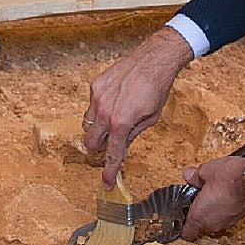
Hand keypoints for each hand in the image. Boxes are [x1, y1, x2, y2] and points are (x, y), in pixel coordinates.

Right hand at [82, 27, 193, 186]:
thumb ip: (132, 135)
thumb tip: (122, 149)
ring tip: (115, 119)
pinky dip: (99, 109)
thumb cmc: (157, 89)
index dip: (109, 172)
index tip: (107, 183)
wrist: (154, 60)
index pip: (112, 155)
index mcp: (121, 123)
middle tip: (112, 143)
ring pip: (87, 123)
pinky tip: (115, 101)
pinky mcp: (95, 85)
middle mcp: (105, 111)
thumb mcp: (150, 119)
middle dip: (100, 147)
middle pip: (91, 142)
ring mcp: (97, 97)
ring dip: (98, 128)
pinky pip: (91, 105)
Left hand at [180, 155, 244, 240]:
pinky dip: (224, 205)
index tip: (182, 213)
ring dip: (212, 206)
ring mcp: (227, 222)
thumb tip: (189, 176)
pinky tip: (226, 191)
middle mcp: (212, 223)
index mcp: (199, 215)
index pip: (186, 232)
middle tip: (200, 191)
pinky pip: (225, 213)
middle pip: (200, 221)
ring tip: (216, 189)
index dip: (182, 223)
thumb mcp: (206, 170)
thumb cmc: (230, 177)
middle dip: (199, 207)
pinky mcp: (238, 217)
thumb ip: (194, 176)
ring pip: (214, 217)